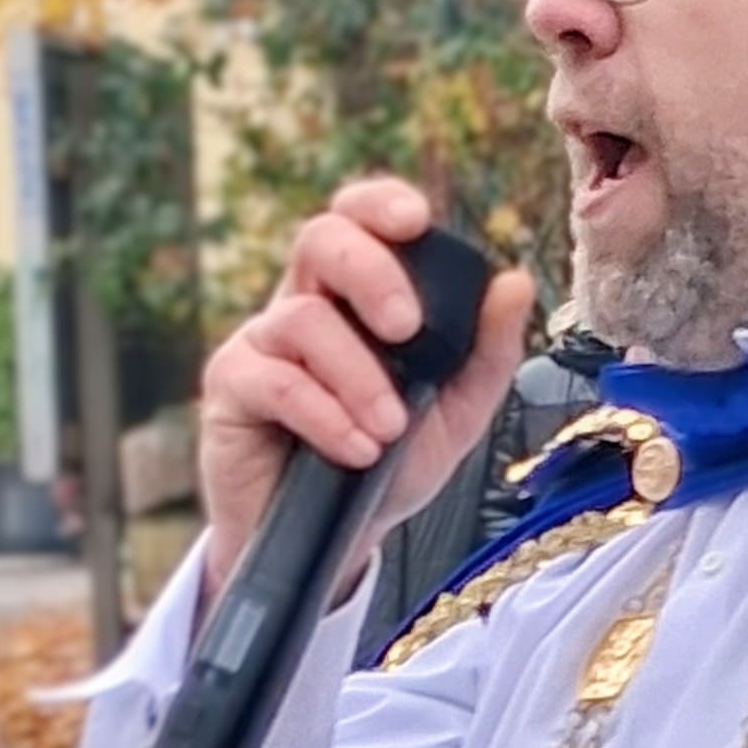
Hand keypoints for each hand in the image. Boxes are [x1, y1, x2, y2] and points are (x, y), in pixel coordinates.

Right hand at [197, 178, 532, 610]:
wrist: (334, 544)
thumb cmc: (388, 468)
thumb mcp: (454, 416)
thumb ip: (486, 354)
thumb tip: (515, 282)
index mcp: (355, 298)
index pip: (358, 221)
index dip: (379, 203)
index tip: (417, 220)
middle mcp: (304, 304)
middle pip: (320, 238)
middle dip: (370, 271)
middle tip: (405, 327)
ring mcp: (262, 342)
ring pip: (303, 319)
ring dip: (358, 376)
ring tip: (389, 430)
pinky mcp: (232, 388)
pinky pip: (274, 379)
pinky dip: (325, 415)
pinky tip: (357, 450)